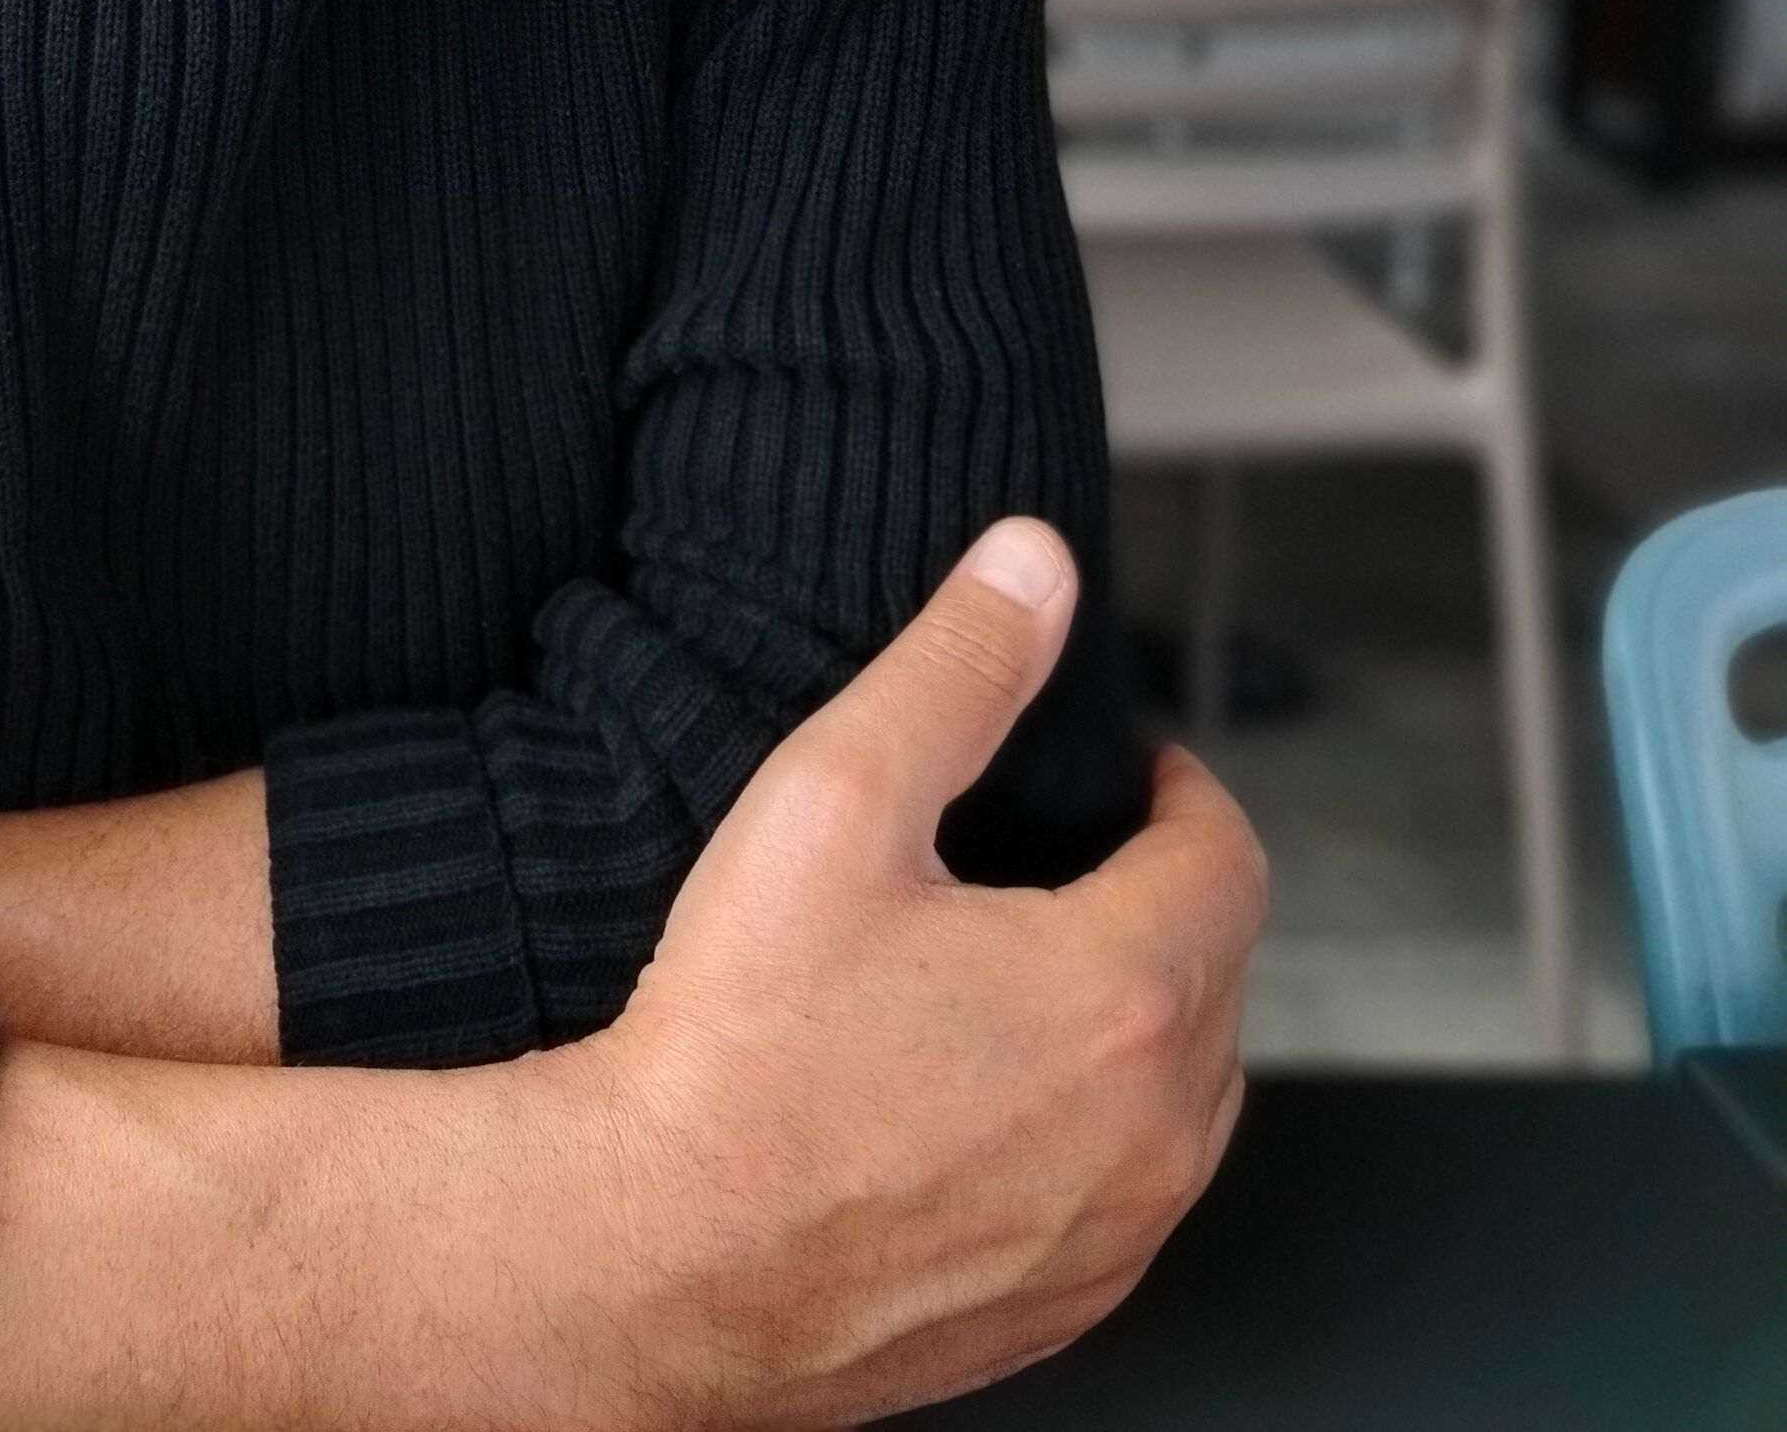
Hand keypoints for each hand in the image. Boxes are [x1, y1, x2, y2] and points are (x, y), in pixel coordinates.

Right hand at [560, 519, 1263, 1427]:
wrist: (653, 1257)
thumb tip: (1038, 566)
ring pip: (1187, 1102)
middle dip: (1157, 899)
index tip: (1123, 772)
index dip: (1179, 793)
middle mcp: (1151, 1135)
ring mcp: (1111, 1242)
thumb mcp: (835, 797)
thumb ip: (956, 666)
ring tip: (1024, 971)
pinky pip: (1127, 1204)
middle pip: (1217, 978)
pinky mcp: (1057, 1315)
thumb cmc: (734, 1042)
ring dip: (1139, 1025)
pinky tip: (987, 1100)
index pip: (1227, 861)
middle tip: (1060, 857)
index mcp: (1122, 995)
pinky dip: (1093, 1138)